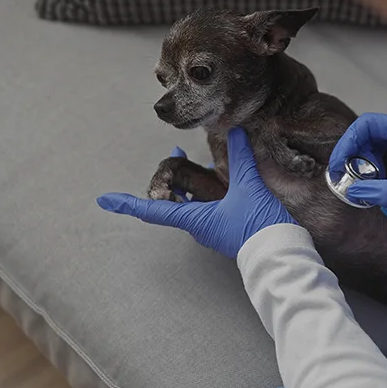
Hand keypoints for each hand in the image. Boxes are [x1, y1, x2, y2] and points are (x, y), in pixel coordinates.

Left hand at [97, 128, 296, 257]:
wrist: (281, 256)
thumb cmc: (259, 227)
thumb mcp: (249, 187)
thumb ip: (241, 158)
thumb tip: (235, 131)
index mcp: (194, 218)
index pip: (153, 209)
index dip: (127, 204)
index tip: (105, 201)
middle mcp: (199, 226)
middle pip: (173, 200)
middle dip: (172, 176)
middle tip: (175, 153)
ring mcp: (213, 229)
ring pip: (192, 203)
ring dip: (191, 181)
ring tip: (200, 160)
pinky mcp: (227, 230)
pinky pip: (208, 208)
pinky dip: (208, 190)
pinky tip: (223, 179)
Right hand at [329, 113, 386, 238]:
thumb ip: (381, 191)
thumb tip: (353, 192)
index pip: (367, 124)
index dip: (348, 142)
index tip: (339, 164)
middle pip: (368, 137)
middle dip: (356, 158)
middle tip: (353, 180)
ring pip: (376, 151)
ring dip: (366, 168)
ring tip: (367, 187)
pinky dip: (378, 175)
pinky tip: (377, 189)